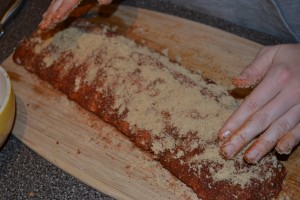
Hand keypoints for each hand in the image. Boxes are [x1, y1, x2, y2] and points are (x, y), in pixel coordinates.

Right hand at [39, 0, 111, 30]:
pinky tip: (46, 16)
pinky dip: (51, 9)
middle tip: (42, 28)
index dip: (62, 10)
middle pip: (57, 4)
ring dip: (48, 15)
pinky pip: (56, 2)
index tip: (56, 18)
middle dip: (50, 16)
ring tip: (42, 26)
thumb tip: (104, 2)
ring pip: (54, 4)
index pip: (69, 2)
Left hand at [219, 44, 299, 162]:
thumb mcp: (273, 53)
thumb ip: (254, 68)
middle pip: (262, 119)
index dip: (235, 121)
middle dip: (243, 137)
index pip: (251, 104)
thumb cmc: (295, 56)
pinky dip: (291, 140)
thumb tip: (235, 82)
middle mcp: (291, 93)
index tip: (222, 134)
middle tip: (227, 152)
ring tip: (249, 158)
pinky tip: (280, 151)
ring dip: (264, 145)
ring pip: (281, 128)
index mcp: (278, 78)